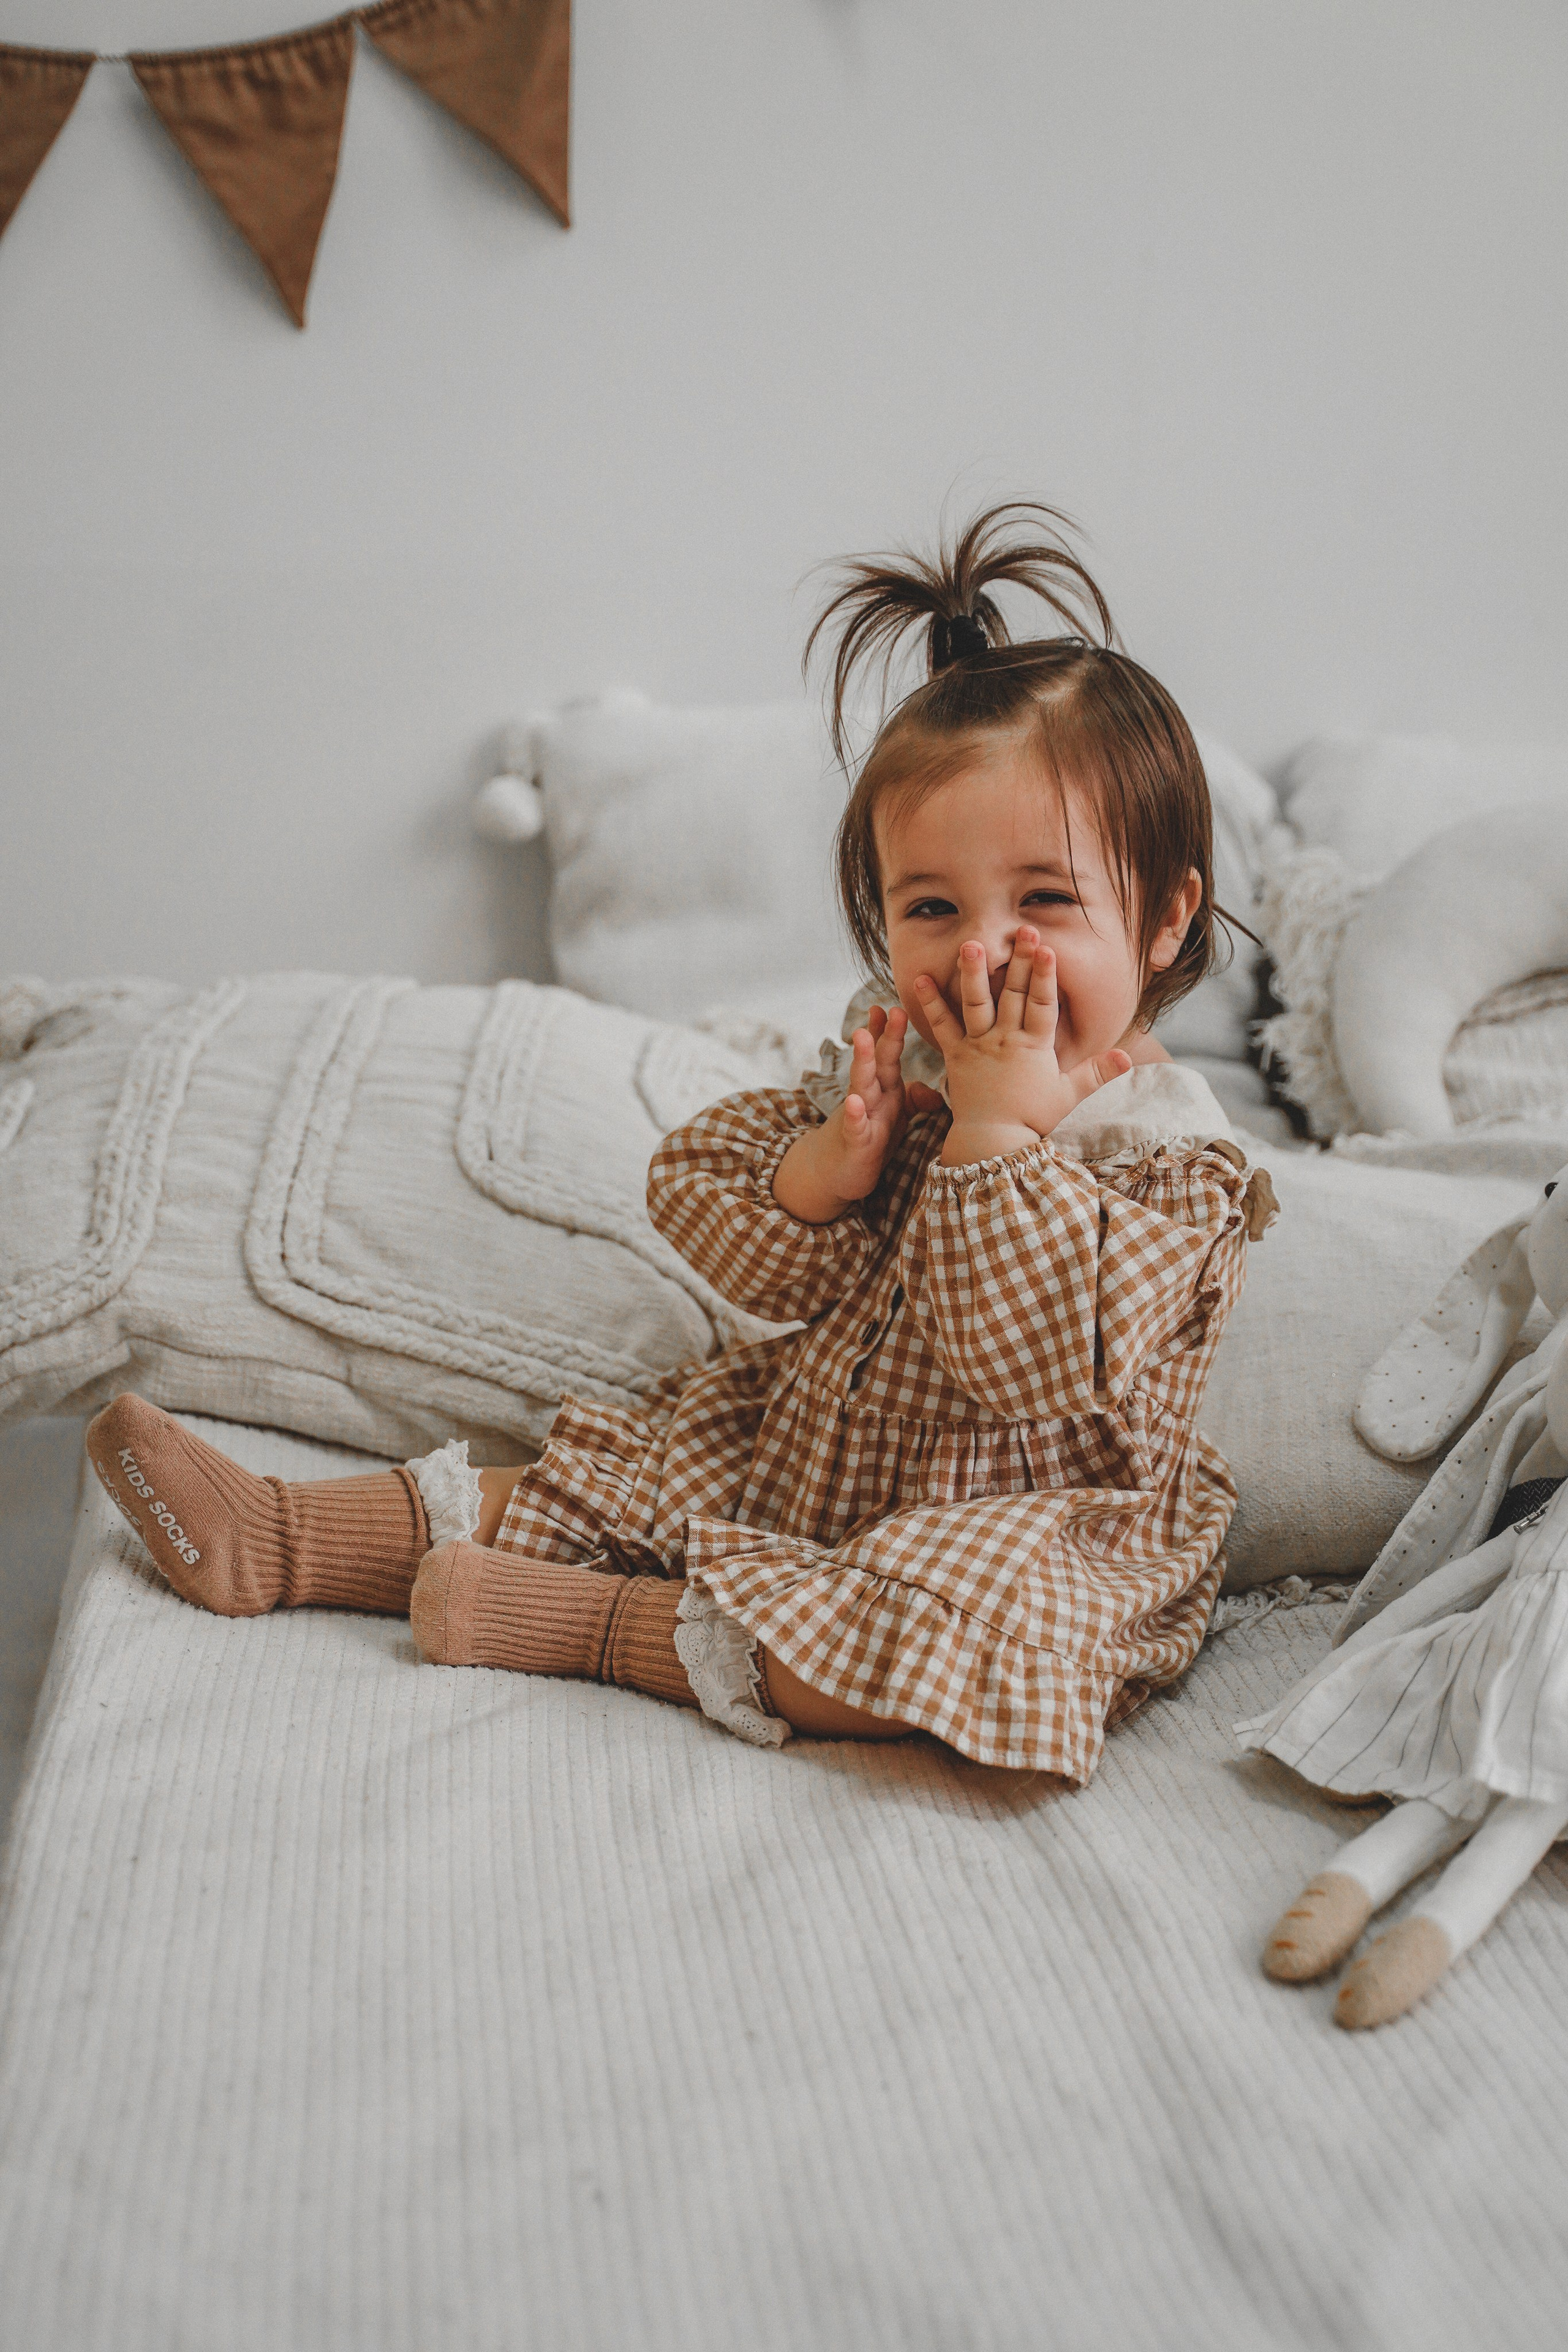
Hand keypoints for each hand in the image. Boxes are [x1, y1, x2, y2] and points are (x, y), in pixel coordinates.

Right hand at [772, 1005, 943, 1222]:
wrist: (835, 1172)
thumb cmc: (869, 1140)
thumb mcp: (895, 1119)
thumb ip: (912, 1100)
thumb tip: (932, 1089)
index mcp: (885, 1089)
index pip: (887, 1054)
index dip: (890, 1030)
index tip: (895, 1004)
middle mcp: (871, 1097)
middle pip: (877, 1062)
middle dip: (882, 1036)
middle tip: (889, 1008)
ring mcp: (861, 1117)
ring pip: (861, 1085)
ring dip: (862, 1061)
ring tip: (861, 1037)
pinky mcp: (855, 1143)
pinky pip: (856, 1127)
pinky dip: (855, 1115)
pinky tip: (855, 1103)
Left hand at [915, 929, 1131, 1166]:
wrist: (992, 1142)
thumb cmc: (1033, 1119)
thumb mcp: (1069, 1095)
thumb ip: (1097, 1072)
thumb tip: (1128, 1057)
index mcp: (1034, 1047)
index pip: (1042, 1004)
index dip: (1044, 976)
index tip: (1046, 948)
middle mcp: (1005, 1040)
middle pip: (1013, 994)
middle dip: (1019, 960)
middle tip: (1022, 929)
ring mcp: (978, 1046)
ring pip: (976, 1003)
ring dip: (973, 973)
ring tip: (969, 945)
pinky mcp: (955, 1056)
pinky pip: (941, 1026)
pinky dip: (930, 1003)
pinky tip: (920, 979)